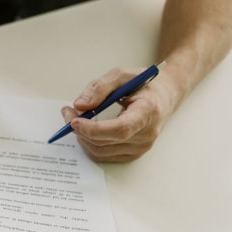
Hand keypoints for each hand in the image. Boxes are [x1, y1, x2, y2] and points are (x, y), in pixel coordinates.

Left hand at [62, 67, 178, 161]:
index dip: (94, 128)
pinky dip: (89, 144)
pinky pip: (103, 156)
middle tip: (68, 112)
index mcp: (148, 111)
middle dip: (80, 129)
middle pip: (105, 142)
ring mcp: (141, 147)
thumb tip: (80, 105)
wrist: (163, 96)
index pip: (120, 129)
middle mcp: (147, 133)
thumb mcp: (121, 75)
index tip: (74, 120)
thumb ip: (99, 87)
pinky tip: (86, 130)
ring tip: (75, 119)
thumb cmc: (143, 85)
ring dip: (82, 137)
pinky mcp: (133, 154)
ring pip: (100, 151)